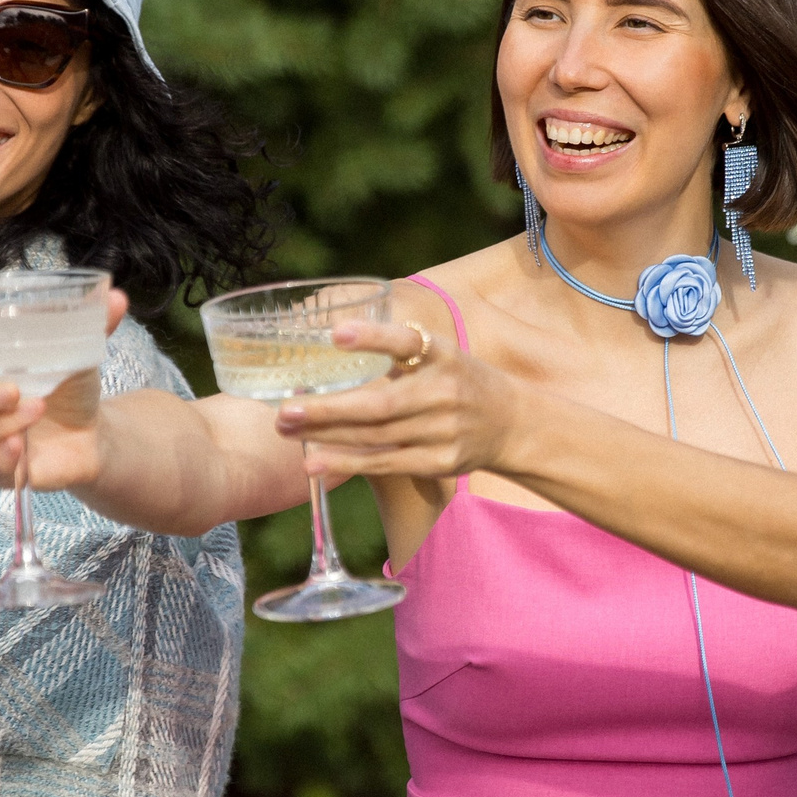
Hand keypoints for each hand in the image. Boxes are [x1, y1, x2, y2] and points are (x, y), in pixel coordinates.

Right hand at [0, 332, 109, 493]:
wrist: (96, 434)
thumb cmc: (69, 387)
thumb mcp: (81, 354)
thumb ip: (94, 326)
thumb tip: (117, 297)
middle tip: (13, 388)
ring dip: (1, 425)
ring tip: (36, 410)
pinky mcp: (3, 472)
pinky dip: (3, 459)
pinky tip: (21, 447)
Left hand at [272, 319, 527, 479]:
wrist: (512, 423)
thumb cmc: (460, 381)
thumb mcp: (440, 354)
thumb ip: (398, 350)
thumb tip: (332, 338)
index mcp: (443, 354)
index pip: (406, 342)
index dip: (372, 337)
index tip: (334, 333)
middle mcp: (444, 391)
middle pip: (378, 403)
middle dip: (327, 408)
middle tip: (284, 408)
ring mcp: (443, 430)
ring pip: (376, 436)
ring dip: (328, 435)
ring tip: (287, 431)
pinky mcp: (440, 462)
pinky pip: (387, 463)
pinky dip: (349, 463)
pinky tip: (317, 463)